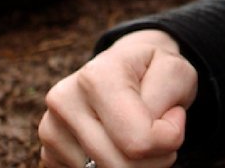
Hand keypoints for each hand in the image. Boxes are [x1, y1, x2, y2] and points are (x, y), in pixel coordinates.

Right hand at [39, 29, 196, 167]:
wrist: (126, 67)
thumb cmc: (153, 71)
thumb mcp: (176, 71)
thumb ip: (168, 100)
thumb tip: (145, 138)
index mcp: (95, 77)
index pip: (140, 141)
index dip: (169, 137)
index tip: (173, 114)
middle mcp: (64, 102)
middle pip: (121, 166)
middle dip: (155, 157)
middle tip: (160, 131)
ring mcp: (51, 129)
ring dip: (136, 164)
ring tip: (138, 132)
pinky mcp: (48, 153)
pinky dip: (114, 166)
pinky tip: (116, 142)